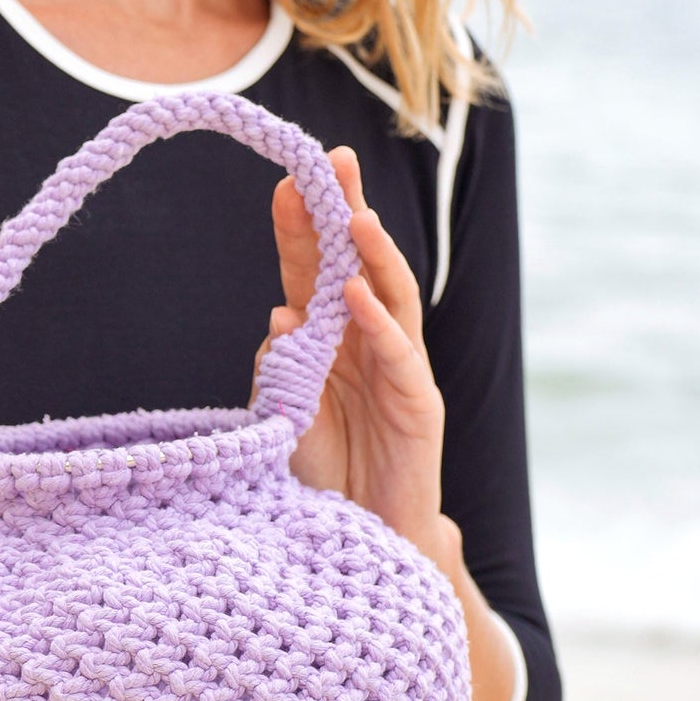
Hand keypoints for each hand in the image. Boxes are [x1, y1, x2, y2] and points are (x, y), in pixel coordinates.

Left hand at [253, 145, 454, 561]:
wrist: (363, 538)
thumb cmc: (323, 471)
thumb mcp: (283, 413)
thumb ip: (280, 367)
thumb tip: (280, 318)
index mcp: (329, 334)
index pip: (315, 268)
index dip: (302, 226)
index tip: (283, 182)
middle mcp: (367, 340)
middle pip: (359, 264)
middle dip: (346, 211)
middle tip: (333, 161)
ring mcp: (398, 368)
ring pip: (391, 296)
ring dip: (373, 254)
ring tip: (354, 215)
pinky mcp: (419, 405)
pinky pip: (399, 355)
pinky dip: (378, 322)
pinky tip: (357, 294)